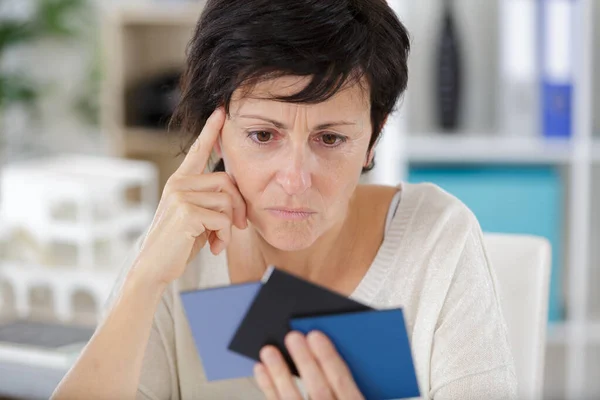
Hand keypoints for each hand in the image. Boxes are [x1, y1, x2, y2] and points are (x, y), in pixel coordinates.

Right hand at [131, 107, 246, 286]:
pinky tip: (214, 247)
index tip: (220, 110)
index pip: (198, 151)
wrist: (154, 268)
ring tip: (219, 241)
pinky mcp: (186, 212)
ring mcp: (180, 196)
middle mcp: (178, 184)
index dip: (210, 130)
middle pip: (227, 182)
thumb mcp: (196, 217)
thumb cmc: (179, 243)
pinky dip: (225, 236)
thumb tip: (236, 198)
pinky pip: (223, 219)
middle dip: (239, 207)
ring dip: (230, 227)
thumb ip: (211, 201)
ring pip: (227, 202)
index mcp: (180, 182)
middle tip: (238, 227)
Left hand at [254, 331, 363, 399]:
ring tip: (269, 352)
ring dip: (279, 374)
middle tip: (293, 337)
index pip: (342, 383)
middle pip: (318, 390)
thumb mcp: (360, 395)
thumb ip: (349, 386)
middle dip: (304, 361)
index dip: (328, 358)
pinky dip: (269, 388)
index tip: (316, 336)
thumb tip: (333, 358)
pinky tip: (262, 371)